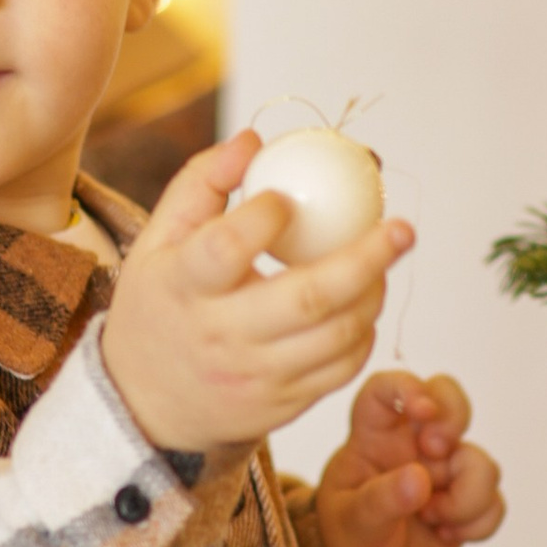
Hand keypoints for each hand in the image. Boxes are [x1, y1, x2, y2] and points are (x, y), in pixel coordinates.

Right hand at [102, 130, 414, 456]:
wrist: (144, 401)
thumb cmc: (160, 302)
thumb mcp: (158, 240)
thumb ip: (201, 183)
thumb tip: (254, 140)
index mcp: (182, 286)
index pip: (225, 249)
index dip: (264, 218)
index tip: (288, 197)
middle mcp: (219, 337)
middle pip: (307, 299)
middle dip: (365, 259)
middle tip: (402, 228)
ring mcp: (253, 377)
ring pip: (336, 337)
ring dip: (372, 295)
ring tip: (383, 260)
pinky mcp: (280, 406)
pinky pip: (340, 371)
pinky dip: (363, 335)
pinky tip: (362, 305)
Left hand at [312, 373, 504, 546]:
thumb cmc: (352, 537)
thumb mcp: (353, 522)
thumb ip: (381, 500)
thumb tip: (419, 479)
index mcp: (374, 437)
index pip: (384, 390)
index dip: (406, 386)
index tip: (422, 410)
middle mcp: (413, 444)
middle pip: (448, 396)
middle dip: (455, 418)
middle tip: (435, 451)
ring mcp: (445, 468)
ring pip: (481, 460)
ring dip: (466, 497)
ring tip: (434, 520)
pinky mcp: (468, 497)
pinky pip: (494, 500)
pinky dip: (477, 524)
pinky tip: (447, 535)